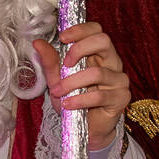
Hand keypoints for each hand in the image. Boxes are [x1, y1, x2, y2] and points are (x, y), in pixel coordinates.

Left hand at [33, 22, 130, 151]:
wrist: (85, 128)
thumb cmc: (73, 100)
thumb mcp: (56, 79)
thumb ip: (50, 61)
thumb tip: (37, 42)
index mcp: (98, 54)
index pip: (96, 31)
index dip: (80, 30)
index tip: (63, 38)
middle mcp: (112, 63)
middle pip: (104, 41)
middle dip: (80, 49)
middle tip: (65, 64)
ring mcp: (119, 80)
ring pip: (97, 72)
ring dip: (72, 83)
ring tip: (58, 93)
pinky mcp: (121, 98)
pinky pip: (99, 96)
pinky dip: (79, 100)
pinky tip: (68, 105)